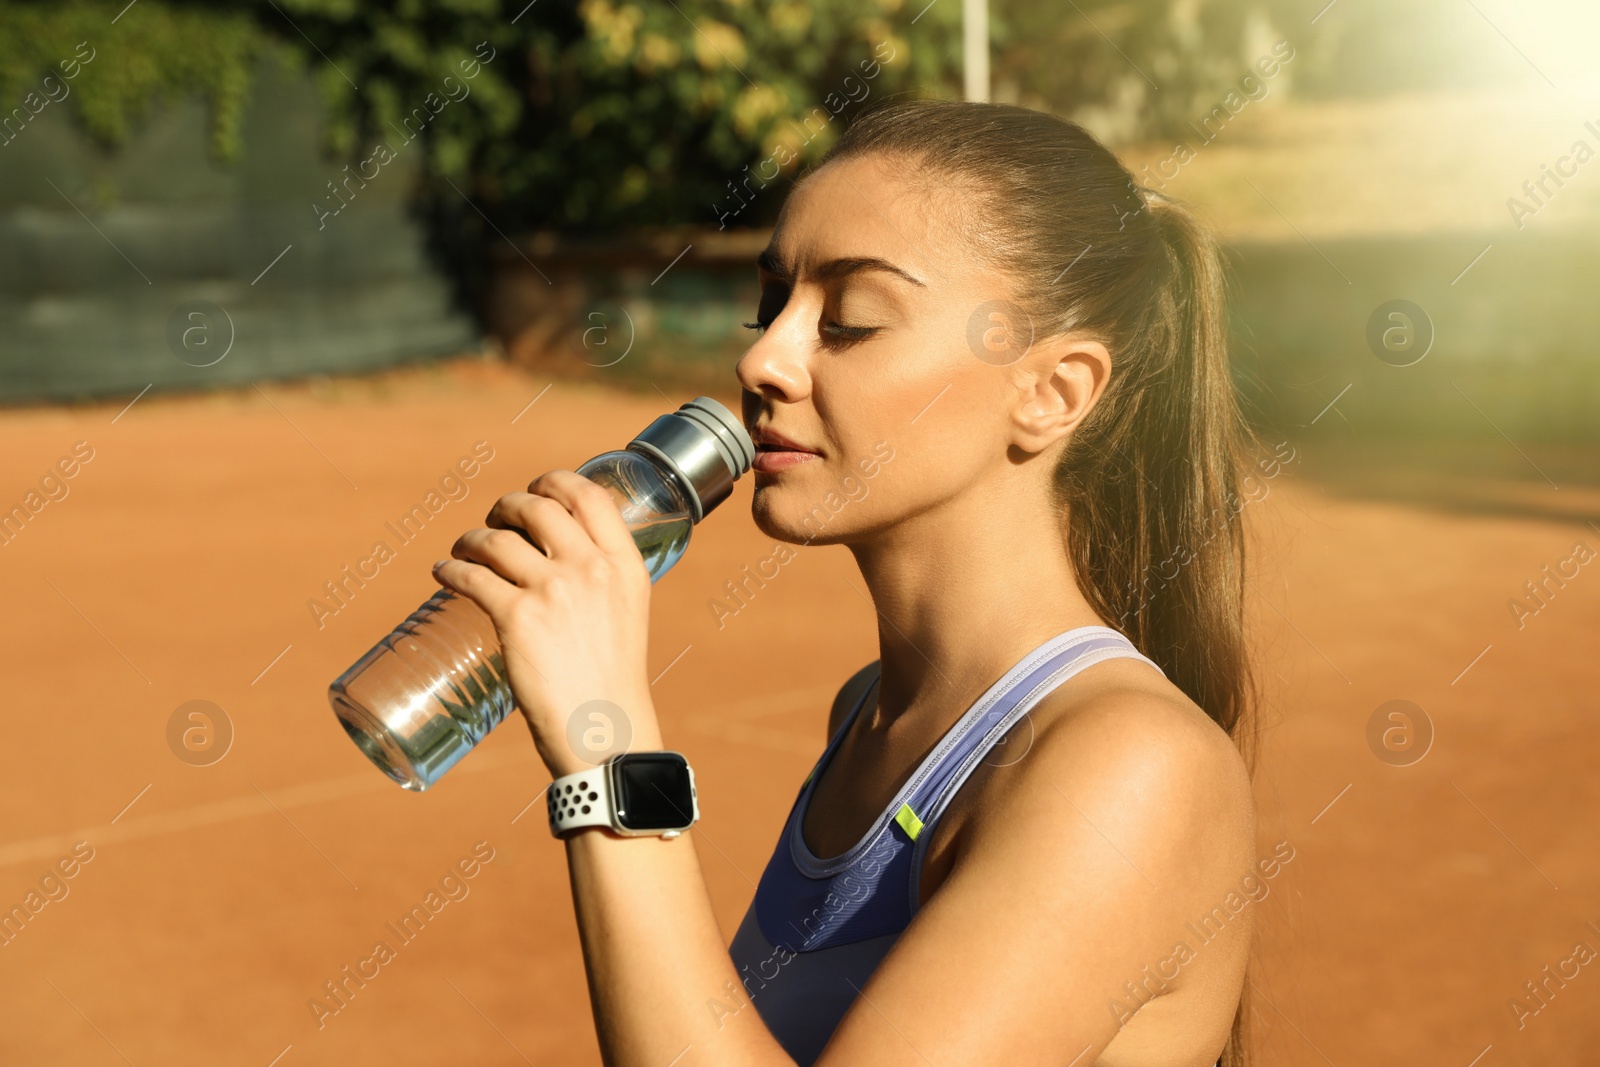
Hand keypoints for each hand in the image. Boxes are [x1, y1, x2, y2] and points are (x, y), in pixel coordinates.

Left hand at [432, 469, 661, 777]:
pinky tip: (444, 572)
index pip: (590, 495)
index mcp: (625, 564)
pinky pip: (471, 576)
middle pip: (538, 507)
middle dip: (508, 506)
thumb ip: (602, 581)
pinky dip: (450, 569)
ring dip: (472, 538)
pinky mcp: (516, 618)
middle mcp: (591, 568)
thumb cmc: (612, 679)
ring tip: (464, 549)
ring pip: (497, 539)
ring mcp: (553, 591)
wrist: (605, 730)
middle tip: (496, 522)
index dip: (556, 481)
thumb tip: (561, 559)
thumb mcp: (626, 613)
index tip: (537, 489)